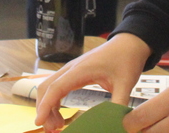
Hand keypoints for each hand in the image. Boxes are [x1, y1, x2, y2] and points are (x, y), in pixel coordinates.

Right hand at [35, 33, 150, 130]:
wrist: (129, 44)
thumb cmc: (127, 60)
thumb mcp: (126, 83)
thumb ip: (118, 104)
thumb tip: (116, 124)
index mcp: (81, 70)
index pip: (55, 88)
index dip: (45, 106)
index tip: (39, 122)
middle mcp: (71, 69)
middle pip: (46, 88)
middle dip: (44, 109)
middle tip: (52, 130)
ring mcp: (71, 70)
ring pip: (49, 87)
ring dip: (47, 106)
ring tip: (56, 126)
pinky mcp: (74, 73)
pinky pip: (57, 87)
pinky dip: (54, 102)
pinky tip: (60, 115)